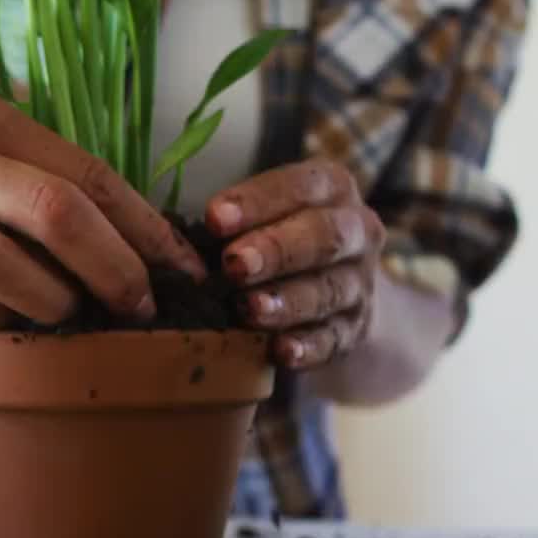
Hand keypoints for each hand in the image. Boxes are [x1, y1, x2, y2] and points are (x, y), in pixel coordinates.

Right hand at [0, 28, 205, 327]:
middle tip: (142, 303)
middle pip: (56, 218)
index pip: (84, 173)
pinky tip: (7, 319)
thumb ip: (14, 149)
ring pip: (0, 268)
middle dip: (116, 270)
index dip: (142, 226)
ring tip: (76, 314)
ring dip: (55, 302)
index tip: (177, 263)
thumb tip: (93, 209)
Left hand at [206, 160, 385, 368]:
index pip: (300, 186)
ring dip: (287, 301)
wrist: (337, 286)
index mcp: (331, 188)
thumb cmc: (279, 236)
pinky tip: (281, 351)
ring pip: (329, 290)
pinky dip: (308, 347)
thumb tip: (176, 241)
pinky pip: (334, 339)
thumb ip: (234, 220)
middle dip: (276, 250)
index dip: (257, 202)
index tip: (214, 219)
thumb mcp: (266, 212)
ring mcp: (360, 283)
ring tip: (249, 309)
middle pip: (323, 236)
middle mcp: (356, 231)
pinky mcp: (354, 329)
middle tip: (234, 264)